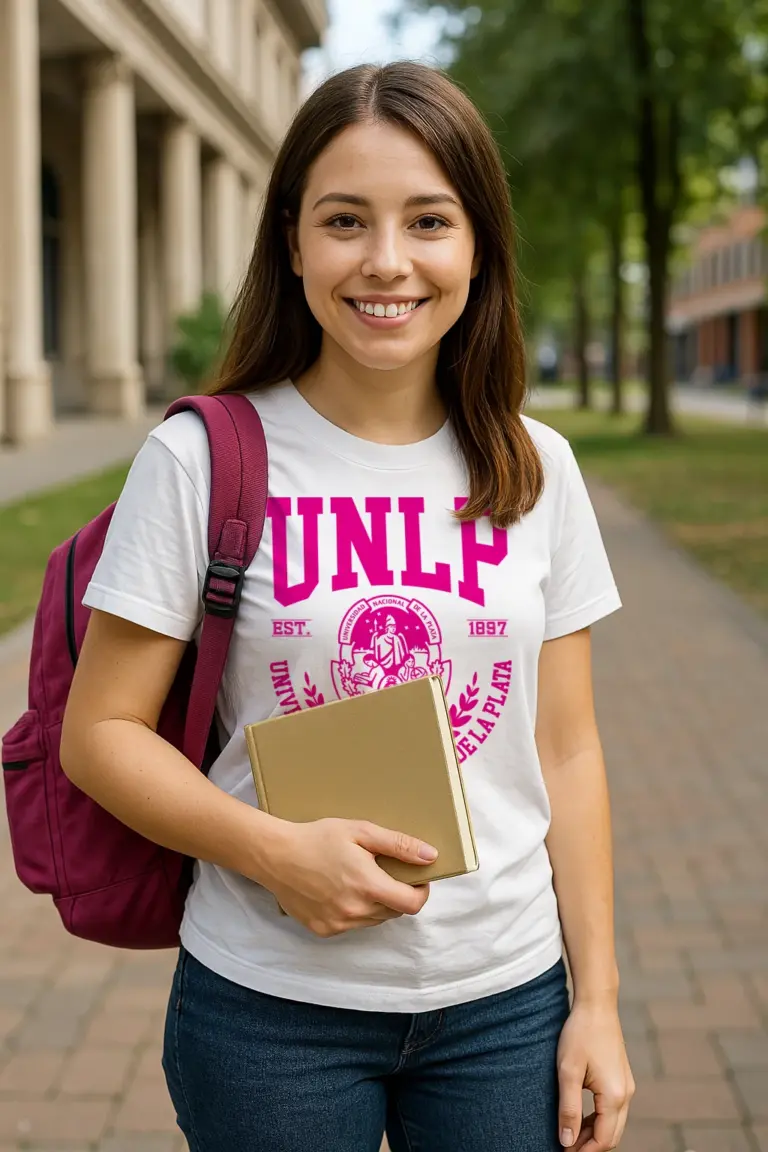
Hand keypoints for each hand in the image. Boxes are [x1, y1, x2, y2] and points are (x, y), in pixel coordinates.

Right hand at [260, 818, 436, 936]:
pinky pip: (352, 925)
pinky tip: (339, 891)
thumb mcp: (361, 832)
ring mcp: (339, 924)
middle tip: (383, 871)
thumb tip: (431, 857)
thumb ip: (398, 845)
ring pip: (374, 919)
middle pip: (394, 911)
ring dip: (376, 903)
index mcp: (368, 886)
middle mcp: (356, 911)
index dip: (421, 892)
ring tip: (358, 878)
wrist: (275, 856)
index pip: (412, 904)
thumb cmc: (318, 838)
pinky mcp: (324, 930)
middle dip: (396, 893)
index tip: (417, 878)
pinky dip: (354, 911)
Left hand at [557, 1000, 634, 1149]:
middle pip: (611, 1136)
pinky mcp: (622, 1078)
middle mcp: (626, 1094)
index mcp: (614, 1096)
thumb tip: (567, 1142)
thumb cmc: (580, 1033)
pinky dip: (599, 1119)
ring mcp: (627, 1086)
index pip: (603, 1140)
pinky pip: (614, 1109)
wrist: (597, 1004)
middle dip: (590, 1147)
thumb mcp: (568, 1071)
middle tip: (565, 1147)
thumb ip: (569, 1109)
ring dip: (593, 1134)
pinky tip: (581, 1116)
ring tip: (569, 1134)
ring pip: (613, 1124)